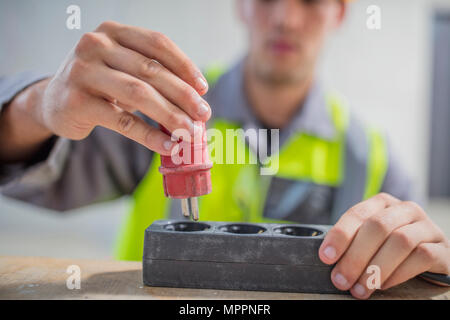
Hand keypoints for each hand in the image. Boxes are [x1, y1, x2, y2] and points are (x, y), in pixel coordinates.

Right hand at [21, 21, 209, 155]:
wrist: (53, 102)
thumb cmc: (99, 84)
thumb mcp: (123, 70)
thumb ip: (152, 77)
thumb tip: (195, 102)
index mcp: (113, 32)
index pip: (157, 44)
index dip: (184, 66)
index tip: (203, 88)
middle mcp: (96, 45)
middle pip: (151, 71)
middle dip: (183, 95)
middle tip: (204, 114)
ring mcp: (83, 72)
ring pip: (139, 94)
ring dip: (171, 115)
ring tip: (190, 132)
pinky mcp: (78, 103)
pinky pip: (123, 122)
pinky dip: (150, 136)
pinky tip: (168, 145)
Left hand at [318, 193, 449, 298]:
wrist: (430, 256)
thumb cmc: (390, 248)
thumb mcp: (370, 239)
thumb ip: (353, 241)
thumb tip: (328, 257)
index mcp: (382, 203)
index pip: (358, 213)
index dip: (340, 235)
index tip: (326, 257)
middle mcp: (405, 209)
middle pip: (377, 227)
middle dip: (355, 256)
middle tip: (341, 280)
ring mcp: (427, 227)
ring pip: (400, 241)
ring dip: (376, 268)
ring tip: (360, 288)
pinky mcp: (442, 248)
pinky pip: (422, 257)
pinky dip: (398, 273)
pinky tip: (383, 285)